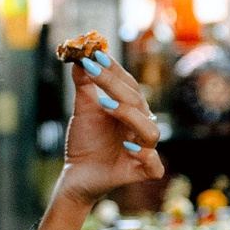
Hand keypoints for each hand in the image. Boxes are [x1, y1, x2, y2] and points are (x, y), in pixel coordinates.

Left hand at [34, 45, 165, 229]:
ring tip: (105, 105)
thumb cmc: (85, 140)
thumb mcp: (83, 110)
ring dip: (129, 116)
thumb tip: (78, 58)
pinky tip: (128, 146)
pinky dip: (145, 155)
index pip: (128, 84)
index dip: (114, 69)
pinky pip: (153, 165)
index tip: (96, 54)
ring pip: (150, 131)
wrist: (76, 174)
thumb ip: (84, 85)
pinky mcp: (142, 172)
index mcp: (131, 109)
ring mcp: (144, 149)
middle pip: (137, 102)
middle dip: (115, 85)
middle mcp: (140, 126)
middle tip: (93, 71)